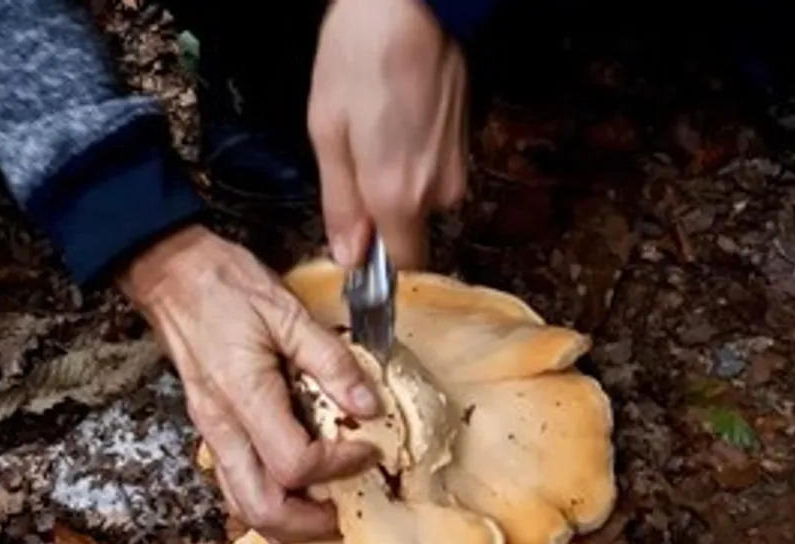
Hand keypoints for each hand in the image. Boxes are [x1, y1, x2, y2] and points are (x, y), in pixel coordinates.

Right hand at [117, 225, 378, 543]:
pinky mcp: (212, 427)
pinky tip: (296, 484)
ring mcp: (212, 432)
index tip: (368, 449)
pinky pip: (235, 483)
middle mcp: (222, 426)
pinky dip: (269, 498)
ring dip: (287, 520)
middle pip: (261, 509)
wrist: (171, 274)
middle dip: (310, 524)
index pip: (294, 463)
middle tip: (349, 510)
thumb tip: (368, 404)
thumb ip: (330, 360)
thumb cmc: (222, 286)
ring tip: (327, 508)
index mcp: (243, 396)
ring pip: (242, 506)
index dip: (339, 466)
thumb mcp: (286, 312)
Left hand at [308, 0, 468, 269]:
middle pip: (409, 229)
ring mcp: (457, 168)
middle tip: (355, 160)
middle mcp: (437, 192)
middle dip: (380, 210)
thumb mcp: (328, 132)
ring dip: (396, 180)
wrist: (414, 6)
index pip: (401, 266)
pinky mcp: (465, 145)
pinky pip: (434, 172)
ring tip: (375, 130)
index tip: (357, 246)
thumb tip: (349, 257)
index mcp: (397, 197)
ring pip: (421, 199)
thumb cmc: (361, 59)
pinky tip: (397, 118)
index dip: (377, 262)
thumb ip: (340, 205)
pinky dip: (413, 158)